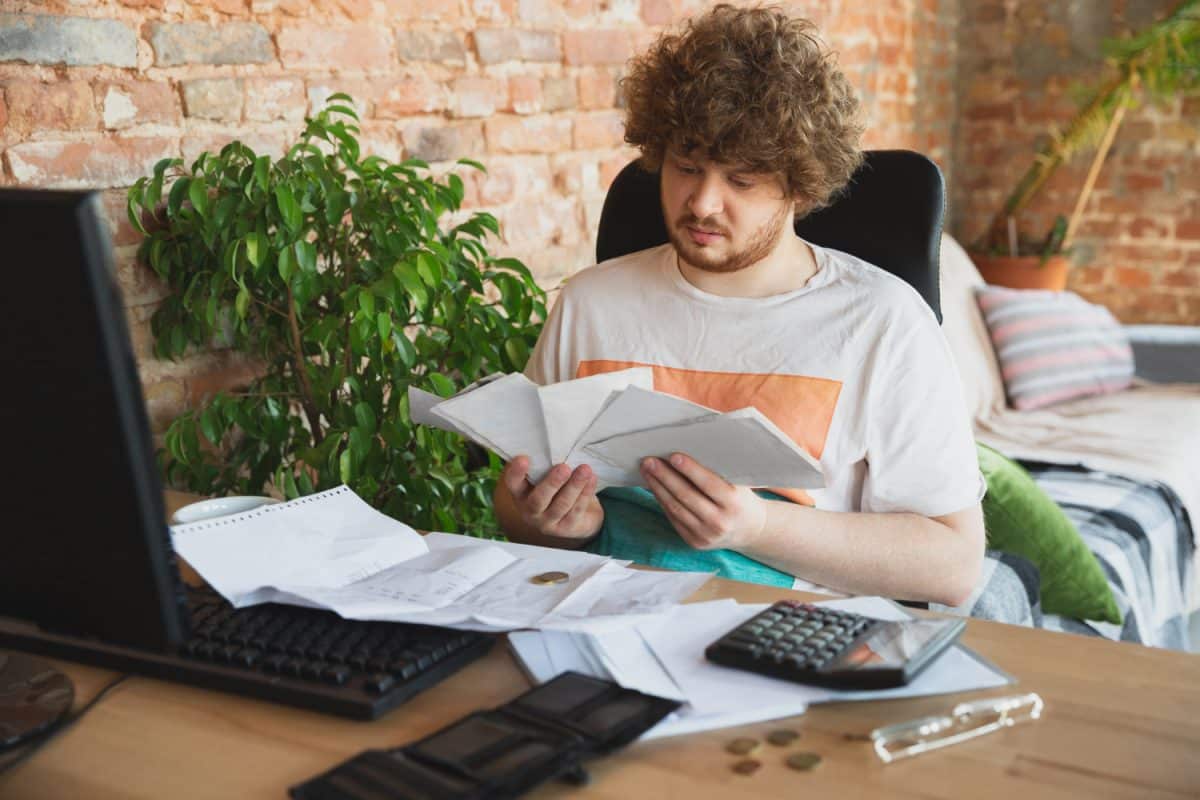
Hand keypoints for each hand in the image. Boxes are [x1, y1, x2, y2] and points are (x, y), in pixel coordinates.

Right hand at [501, 456, 603, 540]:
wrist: (577, 517)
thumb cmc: (558, 489)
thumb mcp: (547, 477)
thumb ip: (546, 466)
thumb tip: (556, 444)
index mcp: (521, 494)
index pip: (513, 483)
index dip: (516, 472)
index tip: (524, 458)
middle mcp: (530, 511)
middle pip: (538, 499)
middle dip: (552, 483)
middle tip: (564, 467)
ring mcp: (548, 522)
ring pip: (561, 505)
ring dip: (574, 486)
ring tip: (585, 470)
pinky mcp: (566, 528)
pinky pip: (576, 510)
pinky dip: (585, 494)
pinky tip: (591, 480)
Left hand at [641, 452, 766, 550]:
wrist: (749, 531)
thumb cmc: (741, 498)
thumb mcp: (739, 485)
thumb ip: (719, 472)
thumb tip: (687, 452)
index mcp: (734, 505)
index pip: (708, 484)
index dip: (690, 470)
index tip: (673, 456)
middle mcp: (720, 522)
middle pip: (686, 496)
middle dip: (665, 476)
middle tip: (649, 461)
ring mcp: (705, 535)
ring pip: (675, 508)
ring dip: (657, 487)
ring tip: (646, 470)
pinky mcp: (694, 541)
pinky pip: (673, 518)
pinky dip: (662, 500)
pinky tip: (654, 486)